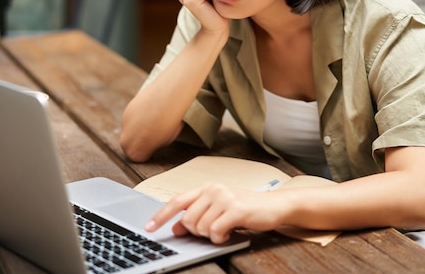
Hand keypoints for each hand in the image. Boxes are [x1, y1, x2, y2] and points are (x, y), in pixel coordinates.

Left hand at [145, 182, 284, 243]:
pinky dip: (220, 237)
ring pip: (200, 227)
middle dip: (196, 232)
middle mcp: (213, 189)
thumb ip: (198, 215)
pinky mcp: (235, 209)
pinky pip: (215, 231)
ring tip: (224, 229)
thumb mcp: (219, 210)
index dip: (161, 216)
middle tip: (213, 231)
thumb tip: (177, 228)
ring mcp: (224, 197)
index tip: (149, 228)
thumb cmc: (247, 209)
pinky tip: (229, 232)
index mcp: (206, 187)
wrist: (275, 206)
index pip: (177, 201)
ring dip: (211, 235)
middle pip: (187, 219)